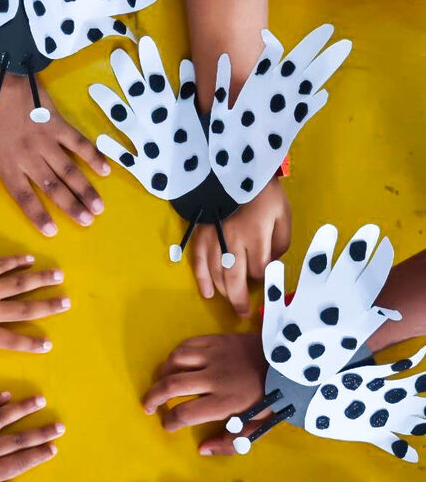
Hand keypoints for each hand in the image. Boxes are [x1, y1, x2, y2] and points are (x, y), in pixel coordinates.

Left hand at [0, 54, 109, 235]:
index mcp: (5, 162)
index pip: (23, 195)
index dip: (37, 214)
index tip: (52, 232)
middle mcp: (29, 156)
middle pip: (52, 186)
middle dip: (70, 207)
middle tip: (87, 223)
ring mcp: (46, 140)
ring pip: (69, 170)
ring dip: (84, 189)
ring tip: (98, 208)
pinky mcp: (57, 122)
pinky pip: (78, 142)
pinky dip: (92, 155)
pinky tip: (105, 170)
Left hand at [0, 254, 69, 384]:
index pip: (11, 340)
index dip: (31, 343)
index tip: (48, 344)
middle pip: (24, 309)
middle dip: (48, 307)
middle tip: (66, 302)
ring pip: (19, 283)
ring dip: (40, 279)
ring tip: (58, 275)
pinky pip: (2, 264)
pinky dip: (16, 260)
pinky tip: (29, 259)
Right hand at [142, 333, 266, 449]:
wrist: (291, 364)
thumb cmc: (273, 399)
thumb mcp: (256, 429)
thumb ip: (229, 443)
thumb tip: (202, 449)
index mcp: (225, 402)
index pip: (185, 413)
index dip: (170, 422)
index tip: (167, 425)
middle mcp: (215, 378)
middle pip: (171, 386)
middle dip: (153, 398)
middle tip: (147, 406)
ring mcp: (215, 356)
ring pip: (175, 362)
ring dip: (163, 374)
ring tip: (163, 383)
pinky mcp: (217, 340)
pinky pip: (186, 345)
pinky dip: (175, 355)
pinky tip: (176, 364)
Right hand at [191, 178, 290, 315]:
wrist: (232, 168)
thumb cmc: (262, 192)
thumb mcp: (283, 212)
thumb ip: (282, 240)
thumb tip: (273, 261)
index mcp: (257, 235)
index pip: (259, 269)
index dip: (262, 278)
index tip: (264, 278)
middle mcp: (234, 241)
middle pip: (235, 279)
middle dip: (240, 299)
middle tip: (243, 312)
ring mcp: (214, 239)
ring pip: (216, 274)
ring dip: (223, 292)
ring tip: (230, 302)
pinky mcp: (201, 235)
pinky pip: (198, 262)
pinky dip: (202, 279)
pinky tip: (207, 293)